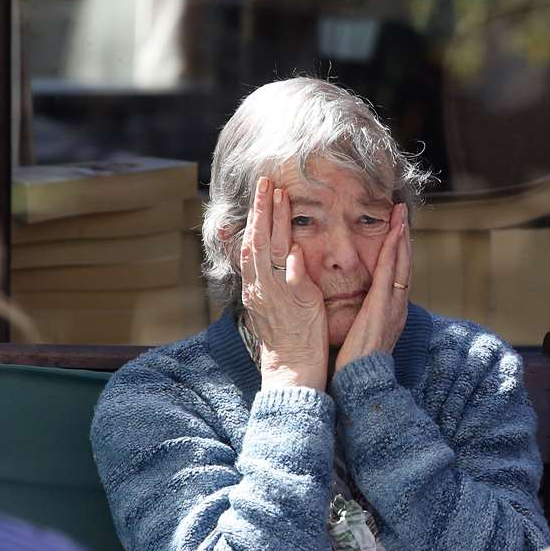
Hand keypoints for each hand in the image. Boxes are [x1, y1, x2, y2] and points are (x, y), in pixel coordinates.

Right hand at [240, 176, 327, 390]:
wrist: (290, 368)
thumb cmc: (285, 336)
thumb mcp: (268, 303)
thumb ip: (267, 277)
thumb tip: (269, 253)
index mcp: (256, 285)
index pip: (251, 243)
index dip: (255, 216)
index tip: (260, 192)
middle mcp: (262, 287)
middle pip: (258, 241)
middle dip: (261, 209)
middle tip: (264, 181)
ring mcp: (278, 295)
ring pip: (273, 253)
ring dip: (275, 224)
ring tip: (279, 197)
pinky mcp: (297, 306)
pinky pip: (293, 282)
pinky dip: (293, 266)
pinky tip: (297, 248)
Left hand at [334, 202, 410, 373]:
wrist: (361, 383)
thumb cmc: (356, 364)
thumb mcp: (362, 336)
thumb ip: (362, 319)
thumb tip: (356, 309)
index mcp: (390, 312)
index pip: (396, 276)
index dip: (397, 252)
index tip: (396, 231)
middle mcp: (397, 306)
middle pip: (403, 264)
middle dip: (404, 237)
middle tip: (403, 212)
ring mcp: (393, 305)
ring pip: (400, 264)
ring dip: (402, 237)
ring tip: (401, 214)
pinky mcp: (383, 306)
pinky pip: (390, 272)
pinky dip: (394, 250)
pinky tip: (395, 233)